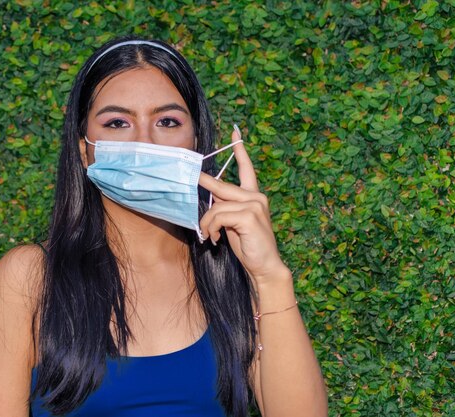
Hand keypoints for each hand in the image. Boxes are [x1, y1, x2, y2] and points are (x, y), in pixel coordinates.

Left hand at [198, 126, 289, 283]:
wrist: (264, 266)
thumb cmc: (248, 246)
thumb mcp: (234, 223)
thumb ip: (225, 207)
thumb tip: (211, 197)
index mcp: (254, 196)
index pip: (246, 169)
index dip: (240, 150)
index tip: (235, 131)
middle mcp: (256, 196)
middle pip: (221, 186)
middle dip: (204, 182)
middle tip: (190, 175)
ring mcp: (254, 204)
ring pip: (216, 206)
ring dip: (208, 223)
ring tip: (210, 236)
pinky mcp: (249, 215)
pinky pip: (218, 216)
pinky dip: (212, 228)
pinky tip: (215, 239)